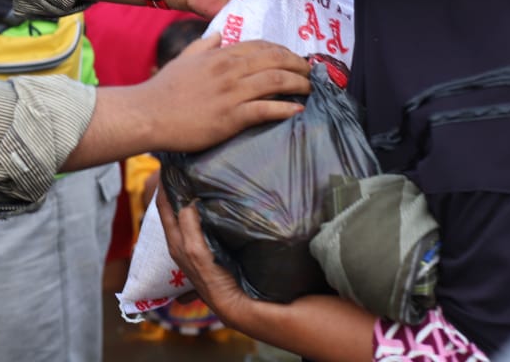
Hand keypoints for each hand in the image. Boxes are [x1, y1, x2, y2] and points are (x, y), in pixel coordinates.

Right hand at [134, 36, 308, 152]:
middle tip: (309, 71)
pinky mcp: (232, 117)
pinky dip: (285, 109)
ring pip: (276, 82)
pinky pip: (266, 110)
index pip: (260, 46)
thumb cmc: (164, 89)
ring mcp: (232, 93)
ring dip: (298, 84)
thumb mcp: (184, 59)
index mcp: (219, 55)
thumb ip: (203, 45)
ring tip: (309, 89)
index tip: (293, 58)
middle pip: (275, 60)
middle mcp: (229, 70)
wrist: (148, 114)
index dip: (282, 50)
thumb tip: (219, 35)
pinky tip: (297, 110)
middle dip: (297, 64)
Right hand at [158, 187, 376, 361]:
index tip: (174, 181)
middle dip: (167, 212)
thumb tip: (274, 183)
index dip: (179, 214)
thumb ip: (279, 227)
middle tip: (161, 179)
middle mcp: (223, 293)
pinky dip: (193, 237)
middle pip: (181, 248)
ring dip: (173, 220)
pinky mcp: (233, 308)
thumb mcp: (295, 250)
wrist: (348, 329)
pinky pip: (204, 267)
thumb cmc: (330, 290)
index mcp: (232, 281)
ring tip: (169, 189)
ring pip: (185, 255)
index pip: (194, 244)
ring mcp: (225, 302)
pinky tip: (190, 211)